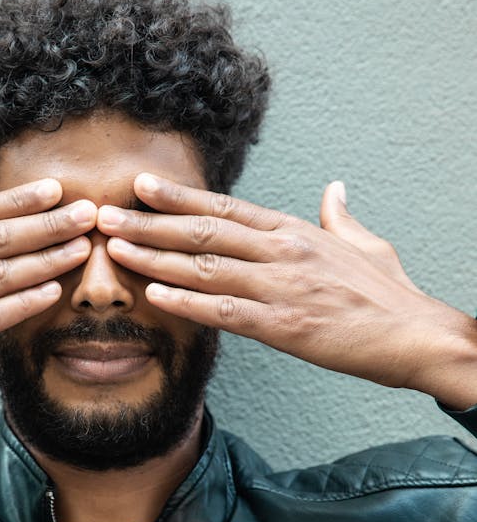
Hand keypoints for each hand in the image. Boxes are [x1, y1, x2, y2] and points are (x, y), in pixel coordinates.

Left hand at [98, 174, 476, 403]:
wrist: (415, 334)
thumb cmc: (389, 293)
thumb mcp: (365, 243)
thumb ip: (340, 215)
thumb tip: (335, 189)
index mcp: (295, 230)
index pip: (225, 207)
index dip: (179, 196)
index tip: (141, 187)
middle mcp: (282, 251)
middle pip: (203, 232)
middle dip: (149, 223)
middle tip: (106, 214)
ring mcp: (280, 287)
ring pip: (205, 268)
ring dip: (154, 258)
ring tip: (114, 250)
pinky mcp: (283, 326)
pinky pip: (224, 311)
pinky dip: (185, 303)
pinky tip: (153, 295)